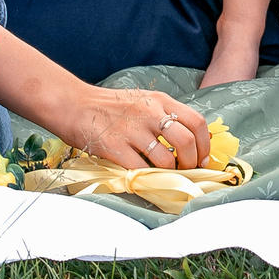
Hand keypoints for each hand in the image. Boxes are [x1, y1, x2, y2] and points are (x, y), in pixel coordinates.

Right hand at [52, 84, 212, 169]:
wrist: (74, 105)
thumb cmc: (111, 106)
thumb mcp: (143, 101)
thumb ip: (165, 115)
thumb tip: (191, 141)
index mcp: (160, 101)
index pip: (196, 122)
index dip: (205, 145)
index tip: (202, 158)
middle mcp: (149, 113)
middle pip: (186, 142)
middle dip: (192, 163)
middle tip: (186, 170)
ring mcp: (132, 131)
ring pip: (166, 159)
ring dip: (170, 173)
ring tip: (166, 175)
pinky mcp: (115, 147)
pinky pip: (141, 169)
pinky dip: (148, 177)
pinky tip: (146, 176)